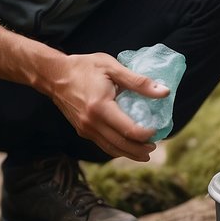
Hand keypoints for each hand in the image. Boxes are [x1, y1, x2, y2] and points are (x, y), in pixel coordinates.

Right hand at [47, 52, 161, 161]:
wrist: (54, 75)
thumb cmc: (84, 67)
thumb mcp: (112, 67)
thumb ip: (138, 81)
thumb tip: (165, 91)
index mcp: (100, 107)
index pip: (128, 130)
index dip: (146, 134)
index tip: (157, 130)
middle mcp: (91, 122)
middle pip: (121, 145)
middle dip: (140, 149)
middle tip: (154, 147)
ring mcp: (85, 129)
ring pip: (111, 149)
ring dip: (129, 153)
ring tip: (144, 152)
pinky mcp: (82, 130)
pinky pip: (102, 144)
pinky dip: (116, 148)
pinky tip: (126, 146)